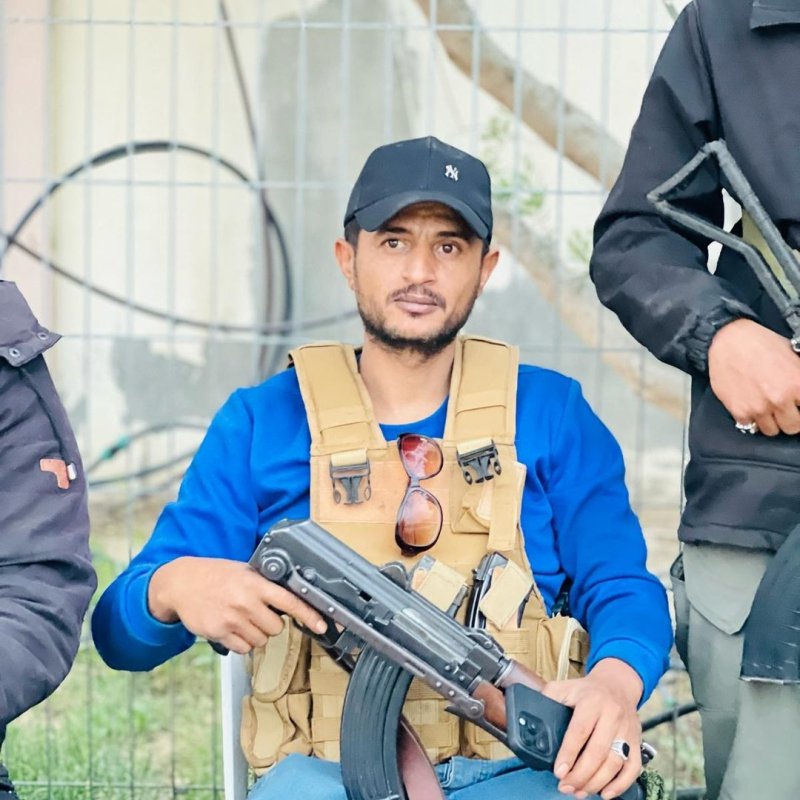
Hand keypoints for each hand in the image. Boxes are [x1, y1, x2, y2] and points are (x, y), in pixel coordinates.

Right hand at [148, 556, 326, 653]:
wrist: (181, 583)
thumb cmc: (214, 575)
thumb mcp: (243, 571)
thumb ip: (264, 584)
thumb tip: (289, 596)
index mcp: (255, 584)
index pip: (289, 601)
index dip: (309, 614)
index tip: (321, 624)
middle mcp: (245, 602)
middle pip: (276, 628)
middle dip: (271, 623)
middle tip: (257, 612)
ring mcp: (232, 619)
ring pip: (260, 640)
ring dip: (256, 633)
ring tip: (242, 618)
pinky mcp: (219, 633)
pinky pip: (243, 648)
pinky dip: (242, 642)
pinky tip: (232, 627)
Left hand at [543, 658, 642, 799]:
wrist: (617, 684)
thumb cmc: (587, 690)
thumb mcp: (564, 687)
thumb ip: (548, 699)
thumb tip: (530, 718)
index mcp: (591, 701)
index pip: (579, 731)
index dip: (568, 754)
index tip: (558, 771)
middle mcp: (612, 715)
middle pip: (598, 752)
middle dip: (580, 774)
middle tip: (565, 786)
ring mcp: (627, 730)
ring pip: (615, 763)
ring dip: (596, 783)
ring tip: (579, 791)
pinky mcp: (637, 742)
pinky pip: (633, 768)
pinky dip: (620, 785)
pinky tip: (605, 792)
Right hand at [708, 318, 799, 435]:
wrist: (729, 340)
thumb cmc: (761, 344)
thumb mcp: (793, 357)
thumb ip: (798, 380)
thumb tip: (799, 395)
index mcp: (798, 384)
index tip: (796, 407)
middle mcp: (780, 399)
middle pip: (793, 427)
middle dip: (790, 419)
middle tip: (783, 410)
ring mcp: (759, 408)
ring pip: (771, 431)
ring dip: (770, 421)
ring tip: (765, 408)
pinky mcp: (739, 411)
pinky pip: (749, 426)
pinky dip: (749, 418)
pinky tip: (749, 404)